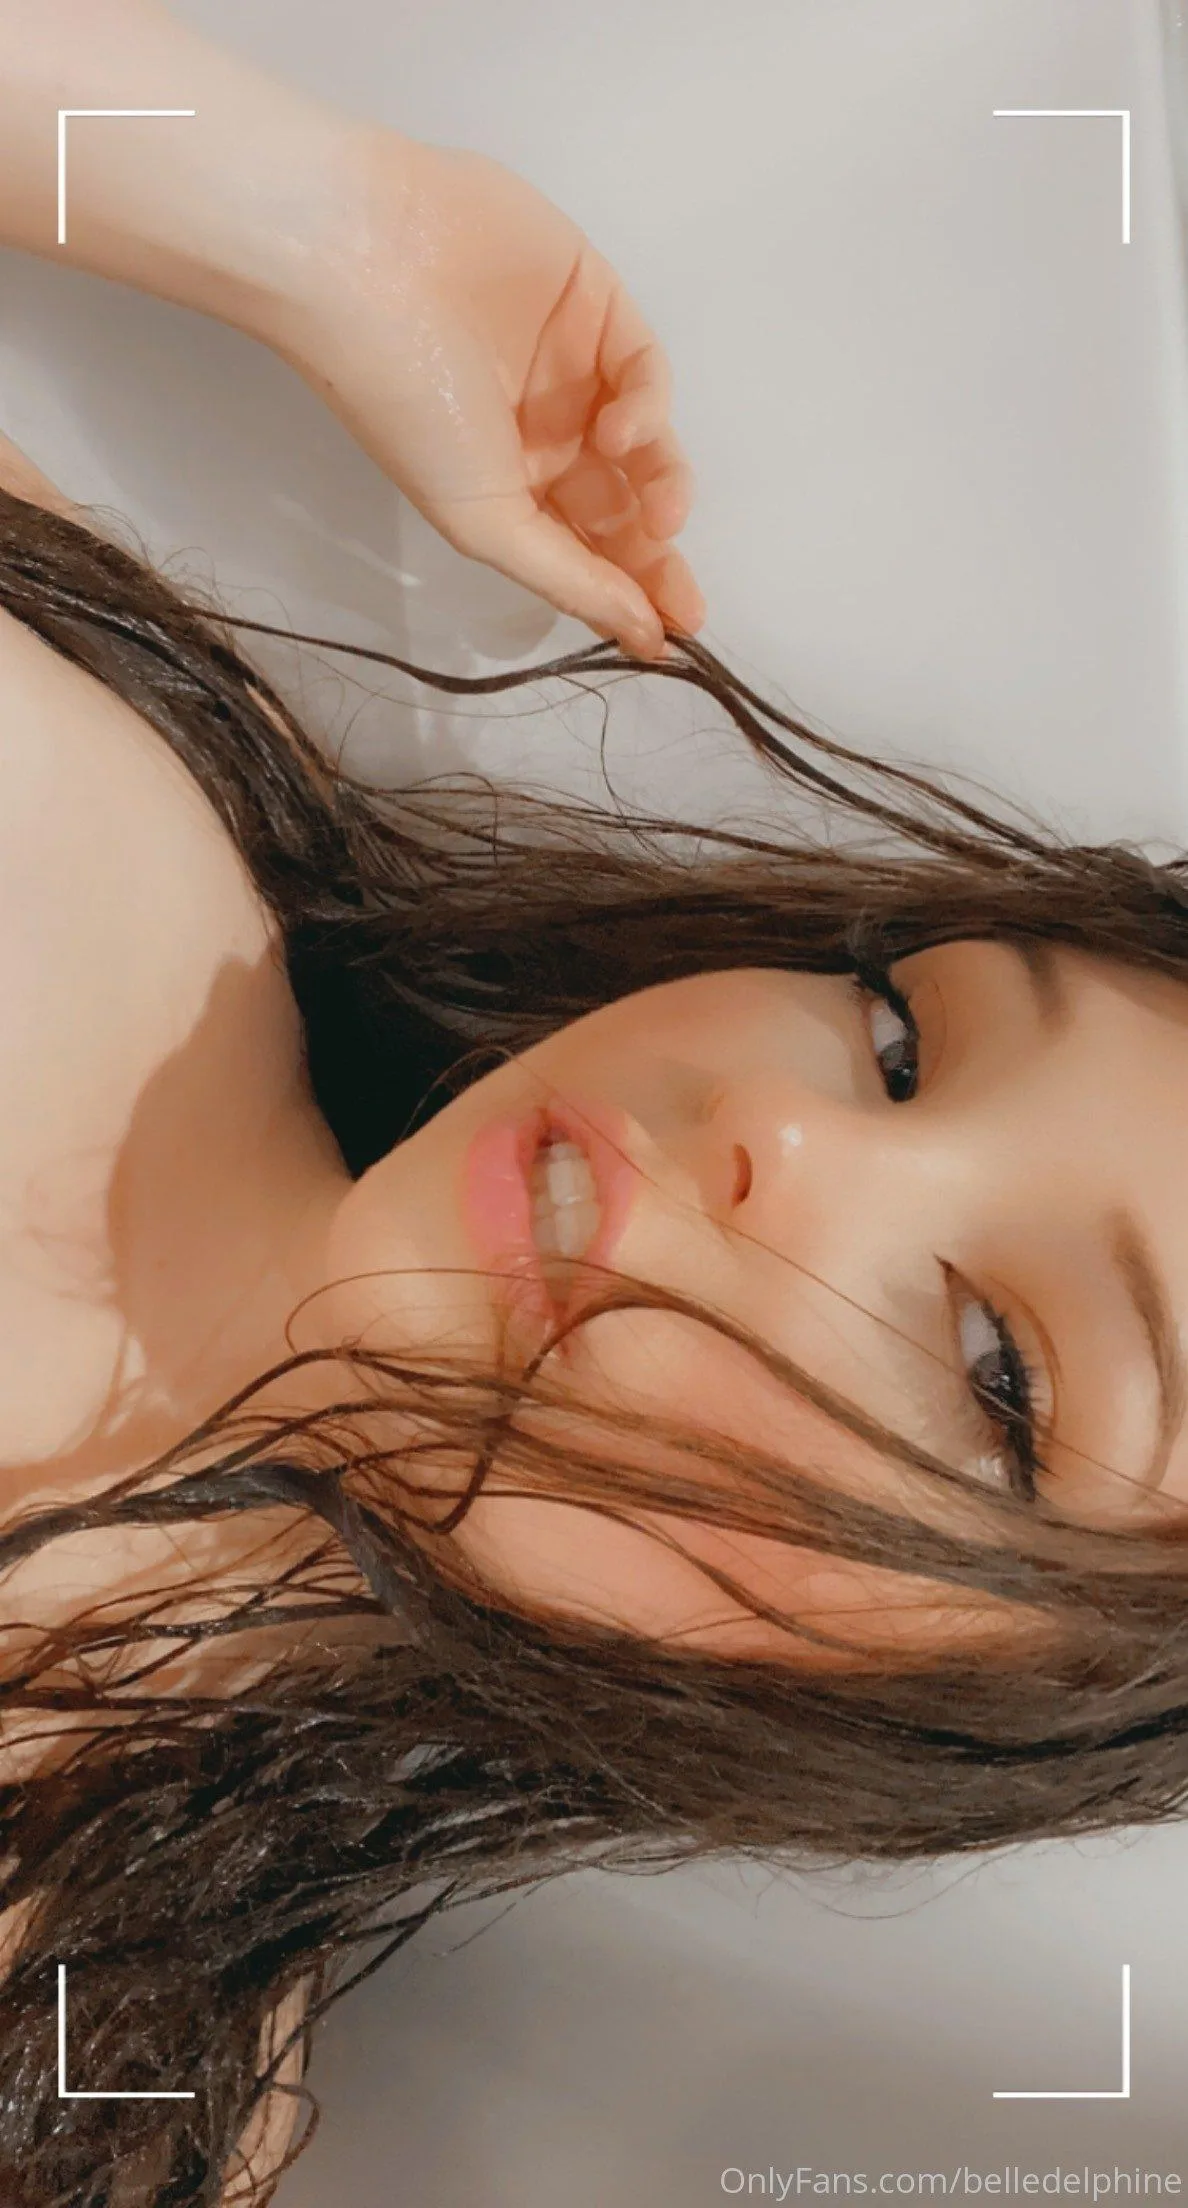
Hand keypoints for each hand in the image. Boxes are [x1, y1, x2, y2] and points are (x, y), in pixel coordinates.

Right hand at [276, 131, 705, 661]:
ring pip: (647, 442)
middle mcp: (542, 430)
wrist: (364, 264)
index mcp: (506, 486)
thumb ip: (567, 578)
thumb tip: (644, 638)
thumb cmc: (409, 405)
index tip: (669, 640)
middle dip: (655, 554)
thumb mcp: (483, 520)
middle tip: (686, 599)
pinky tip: (619, 429)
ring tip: (660, 515)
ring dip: (663, 485)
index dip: (630, 593)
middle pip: (623, 504)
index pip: (584, 548)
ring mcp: (571, 364)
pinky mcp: (594, 298)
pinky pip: (641, 366)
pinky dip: (646, 406)